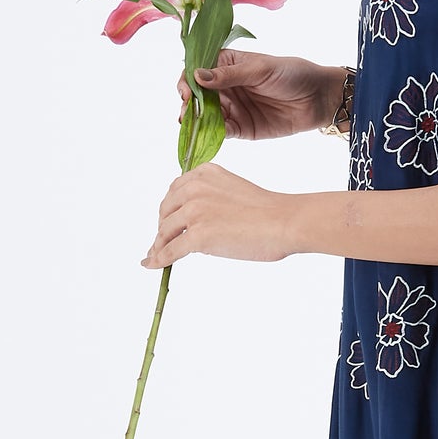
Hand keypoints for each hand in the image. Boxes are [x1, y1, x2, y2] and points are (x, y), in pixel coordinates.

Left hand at [142, 163, 303, 268]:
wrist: (284, 221)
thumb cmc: (268, 211)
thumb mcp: (232, 190)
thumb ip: (212, 197)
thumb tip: (193, 223)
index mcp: (204, 173)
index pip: (175, 191)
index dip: (168, 209)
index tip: (167, 221)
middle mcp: (195, 188)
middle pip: (165, 211)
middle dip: (161, 228)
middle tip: (161, 242)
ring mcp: (195, 211)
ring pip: (165, 231)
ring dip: (158, 246)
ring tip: (156, 256)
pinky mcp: (198, 235)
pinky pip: (170, 250)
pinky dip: (158, 260)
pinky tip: (153, 265)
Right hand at [175, 50, 341, 141]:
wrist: (318, 98)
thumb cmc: (292, 74)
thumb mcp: (260, 69)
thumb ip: (229, 75)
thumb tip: (198, 76)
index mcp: (227, 64)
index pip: (198, 69)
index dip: (188, 79)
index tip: (185, 90)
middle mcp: (226, 86)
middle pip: (197, 95)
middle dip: (188, 103)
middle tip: (185, 111)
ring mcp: (233, 108)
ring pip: (206, 115)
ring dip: (196, 120)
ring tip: (191, 124)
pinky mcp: (242, 128)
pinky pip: (221, 132)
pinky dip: (212, 133)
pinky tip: (207, 133)